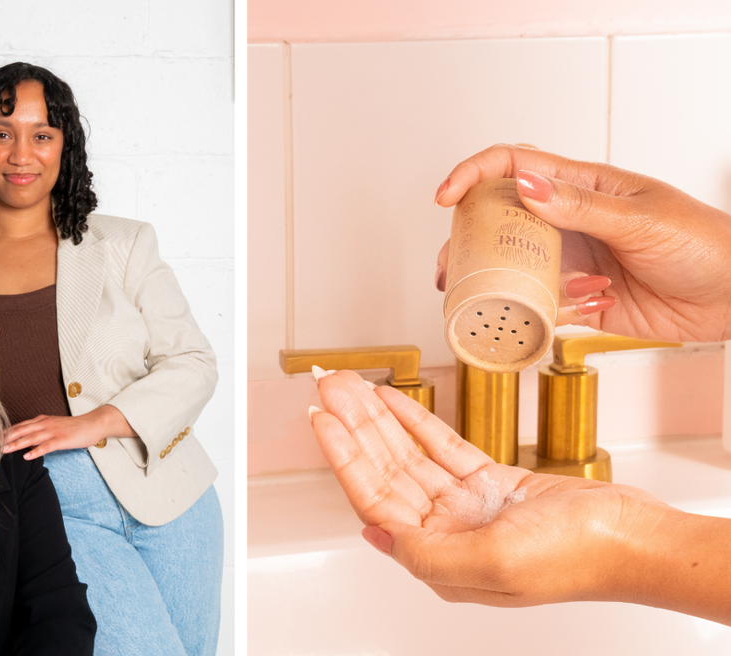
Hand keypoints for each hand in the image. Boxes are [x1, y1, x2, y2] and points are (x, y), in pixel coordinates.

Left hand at [3, 405, 136, 459]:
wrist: (93, 423)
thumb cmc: (75, 427)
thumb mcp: (55, 426)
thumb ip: (41, 432)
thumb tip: (27, 441)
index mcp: (42, 420)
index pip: (20, 426)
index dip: (6, 432)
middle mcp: (45, 424)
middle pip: (21, 430)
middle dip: (5, 438)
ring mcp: (53, 431)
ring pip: (31, 438)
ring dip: (16, 444)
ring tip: (3, 451)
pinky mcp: (62, 439)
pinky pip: (47, 446)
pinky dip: (36, 451)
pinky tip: (27, 456)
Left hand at [309, 368, 667, 606]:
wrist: (635, 537)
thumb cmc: (579, 558)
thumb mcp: (494, 564)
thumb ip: (429, 555)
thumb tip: (375, 536)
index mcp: (439, 558)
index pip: (374, 500)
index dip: (344, 457)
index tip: (322, 420)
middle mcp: (447, 532)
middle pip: (386, 470)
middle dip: (356, 427)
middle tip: (332, 388)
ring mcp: (467, 506)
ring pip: (409, 454)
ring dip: (380, 419)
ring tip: (353, 386)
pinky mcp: (491, 483)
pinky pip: (442, 446)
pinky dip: (416, 421)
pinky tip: (394, 400)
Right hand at [433, 144, 730, 341]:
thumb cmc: (705, 243)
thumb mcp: (641, 218)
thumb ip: (581, 205)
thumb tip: (526, 186)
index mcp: (581, 187)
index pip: (514, 166)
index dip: (473, 174)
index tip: (446, 196)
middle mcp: (569, 222)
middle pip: (499, 221)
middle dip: (467, 240)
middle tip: (451, 264)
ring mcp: (571, 261)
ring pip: (513, 268)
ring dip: (494, 282)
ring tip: (481, 297)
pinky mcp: (579, 300)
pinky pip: (542, 305)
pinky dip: (542, 311)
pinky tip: (567, 310)